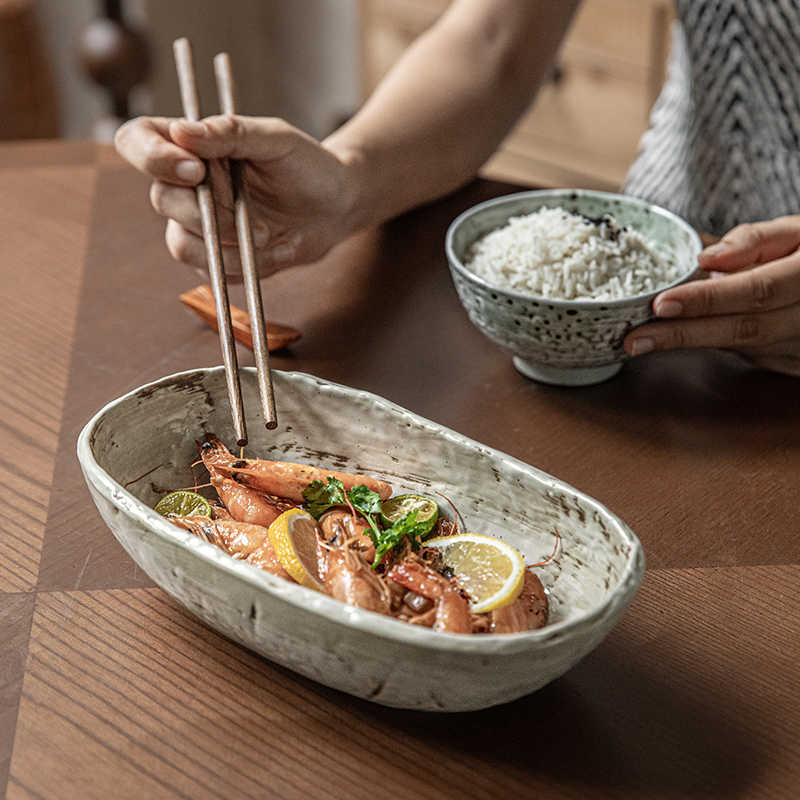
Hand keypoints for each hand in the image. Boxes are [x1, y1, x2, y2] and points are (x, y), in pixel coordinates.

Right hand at [114, 115, 359, 278]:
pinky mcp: (214, 260)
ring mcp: (196, 225)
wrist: (335, 209)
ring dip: (226, 243)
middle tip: (251, 213)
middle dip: (209, 212)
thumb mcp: (276, 139)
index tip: (195, 169)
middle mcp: (184, 185)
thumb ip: (231, 132)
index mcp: (190, 145)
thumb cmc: (307, 166)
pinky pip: (210, 273)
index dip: (151, 157)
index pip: (136, 141)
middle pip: (162, 200)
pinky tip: (270, 249)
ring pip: (181, 244)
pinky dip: (242, 265)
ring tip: (265, 234)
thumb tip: (182, 132)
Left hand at [624, 216, 799, 375]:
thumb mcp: (798, 231)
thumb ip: (755, 240)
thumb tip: (707, 258)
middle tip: (634, 339)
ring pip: (740, 346)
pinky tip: (682, 335)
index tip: (662, 304)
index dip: (707, 299)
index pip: (755, 291)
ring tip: (642, 339)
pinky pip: (747, 353)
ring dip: (689, 342)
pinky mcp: (791, 363)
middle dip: (683, 335)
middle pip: (741, 329)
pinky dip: (712, 342)